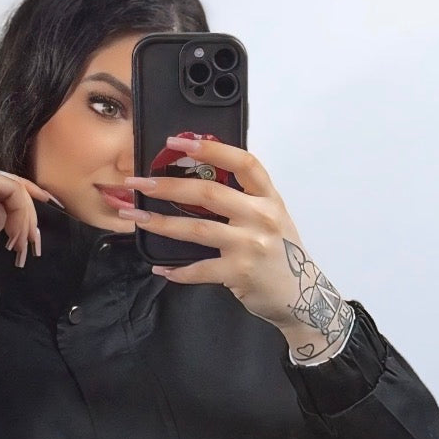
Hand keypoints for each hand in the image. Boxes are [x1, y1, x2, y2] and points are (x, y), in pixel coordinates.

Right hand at [0, 163, 63, 276]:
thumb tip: (9, 215)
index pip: (2, 189)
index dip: (23, 207)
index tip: (34, 231)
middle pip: (10, 186)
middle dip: (28, 213)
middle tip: (32, 241)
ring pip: (14, 187)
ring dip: (25, 216)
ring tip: (23, 243)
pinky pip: (12, 189)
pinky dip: (21, 211)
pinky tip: (17, 233)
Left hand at [121, 136, 352, 357]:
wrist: (302, 295)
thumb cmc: (281, 254)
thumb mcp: (272, 217)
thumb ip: (245, 197)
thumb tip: (200, 177)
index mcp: (269, 198)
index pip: (243, 163)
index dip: (211, 148)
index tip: (178, 142)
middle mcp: (261, 218)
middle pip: (209, 194)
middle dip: (168, 186)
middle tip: (138, 182)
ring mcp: (250, 246)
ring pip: (197, 229)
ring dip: (162, 223)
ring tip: (136, 217)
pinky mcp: (239, 273)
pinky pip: (199, 269)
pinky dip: (178, 270)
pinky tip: (161, 269)